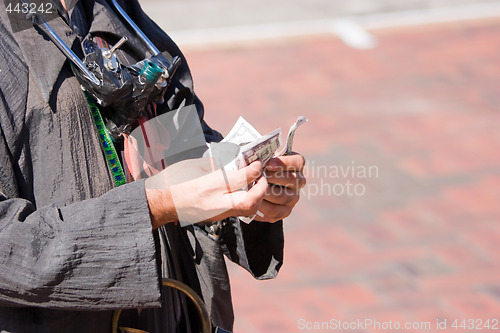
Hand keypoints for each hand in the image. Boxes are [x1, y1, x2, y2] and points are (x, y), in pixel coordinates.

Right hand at [145, 159, 267, 227]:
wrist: (161, 202)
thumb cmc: (174, 179)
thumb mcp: (195, 165)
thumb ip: (217, 165)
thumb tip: (235, 161)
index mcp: (210, 185)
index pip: (241, 178)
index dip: (254, 170)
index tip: (257, 164)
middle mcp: (216, 201)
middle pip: (249, 201)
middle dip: (261, 190)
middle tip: (261, 178)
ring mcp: (216, 212)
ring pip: (246, 210)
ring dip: (256, 198)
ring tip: (256, 185)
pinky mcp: (215, 218)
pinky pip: (237, 212)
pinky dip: (246, 203)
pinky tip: (244, 193)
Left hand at [254, 153, 305, 222]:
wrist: (254, 186)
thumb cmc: (258, 167)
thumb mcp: (261, 159)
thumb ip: (261, 158)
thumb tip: (256, 161)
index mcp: (296, 164)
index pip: (297, 162)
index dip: (283, 163)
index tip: (267, 164)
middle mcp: (299, 181)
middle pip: (291, 179)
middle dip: (271, 178)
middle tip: (257, 177)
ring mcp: (294, 197)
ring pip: (283, 196)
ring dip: (266, 193)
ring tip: (252, 189)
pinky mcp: (285, 211)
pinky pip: (275, 211)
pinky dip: (263, 207)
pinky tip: (253, 201)